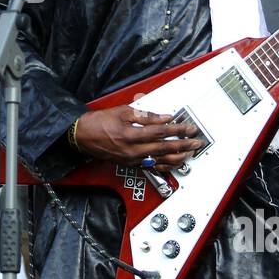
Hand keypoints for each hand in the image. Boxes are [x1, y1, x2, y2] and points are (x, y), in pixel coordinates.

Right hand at [73, 93, 202, 173]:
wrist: (82, 136)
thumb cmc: (99, 122)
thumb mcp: (122, 111)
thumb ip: (145, 114)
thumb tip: (163, 117)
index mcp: (131, 134)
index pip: (161, 131)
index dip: (177, 129)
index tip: (188, 127)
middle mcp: (133, 150)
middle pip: (164, 148)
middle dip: (183, 144)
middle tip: (196, 141)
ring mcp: (132, 160)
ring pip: (161, 160)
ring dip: (178, 157)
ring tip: (190, 152)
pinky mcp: (131, 164)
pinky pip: (152, 167)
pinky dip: (166, 165)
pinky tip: (174, 163)